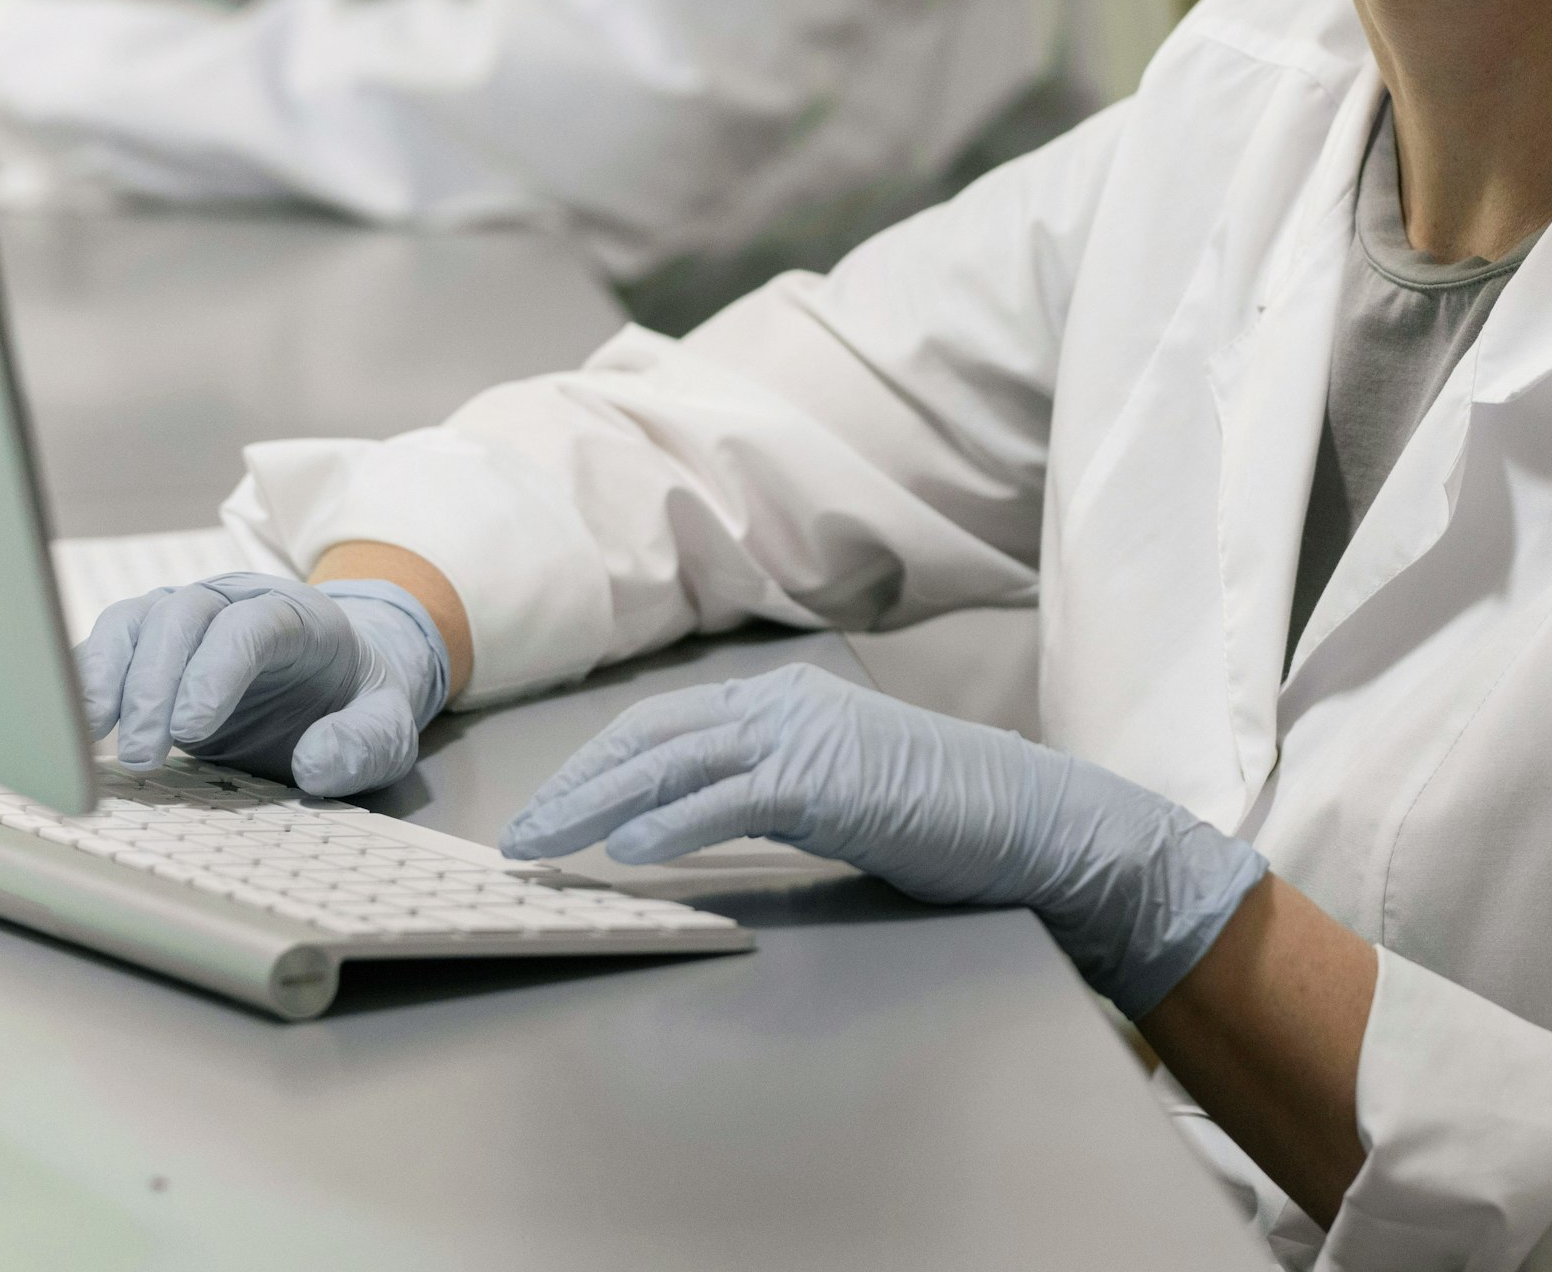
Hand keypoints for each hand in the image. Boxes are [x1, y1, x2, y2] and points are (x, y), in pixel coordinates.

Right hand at [72, 574, 448, 795]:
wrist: (336, 678)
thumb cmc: (356, 703)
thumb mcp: (387, 728)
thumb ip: (363, 743)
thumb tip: (314, 763)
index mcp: (299, 617)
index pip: (250, 625)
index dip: (216, 671)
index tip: (191, 730)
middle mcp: (236, 603)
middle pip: (182, 616)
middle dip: (154, 685)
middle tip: (144, 756)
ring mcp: (188, 617)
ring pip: (134, 621)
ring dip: (105, 678)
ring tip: (88, 737)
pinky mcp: (151, 643)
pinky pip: (106, 645)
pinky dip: (83, 679)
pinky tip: (69, 724)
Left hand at [502, 664, 1266, 1016]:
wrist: (1033, 817)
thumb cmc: (948, 814)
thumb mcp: (842, 790)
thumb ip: (773, 792)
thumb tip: (695, 821)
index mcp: (787, 702)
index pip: (665, 725)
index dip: (597, 766)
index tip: (547, 808)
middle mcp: (787, 704)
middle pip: (651, 735)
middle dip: (575, 784)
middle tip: (518, 835)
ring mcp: (807, 735)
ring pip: (674, 761)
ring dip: (597, 805)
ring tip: (543, 845)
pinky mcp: (829, 778)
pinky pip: (730, 798)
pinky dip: (672, 821)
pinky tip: (630, 848)